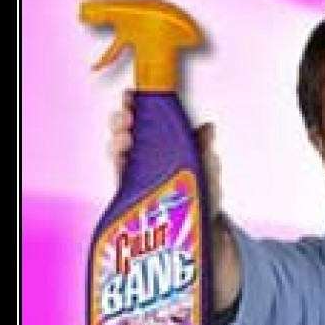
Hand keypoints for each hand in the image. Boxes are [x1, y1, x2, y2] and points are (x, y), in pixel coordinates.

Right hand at [108, 92, 221, 219]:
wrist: (202, 228)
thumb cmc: (204, 194)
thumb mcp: (209, 168)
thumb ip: (205, 149)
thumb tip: (209, 127)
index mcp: (164, 142)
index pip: (146, 118)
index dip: (135, 104)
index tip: (131, 96)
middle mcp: (147, 153)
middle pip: (126, 129)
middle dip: (121, 118)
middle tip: (127, 116)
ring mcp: (136, 170)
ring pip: (118, 147)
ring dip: (117, 136)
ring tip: (125, 135)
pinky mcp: (130, 189)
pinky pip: (117, 170)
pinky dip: (116, 159)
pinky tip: (121, 155)